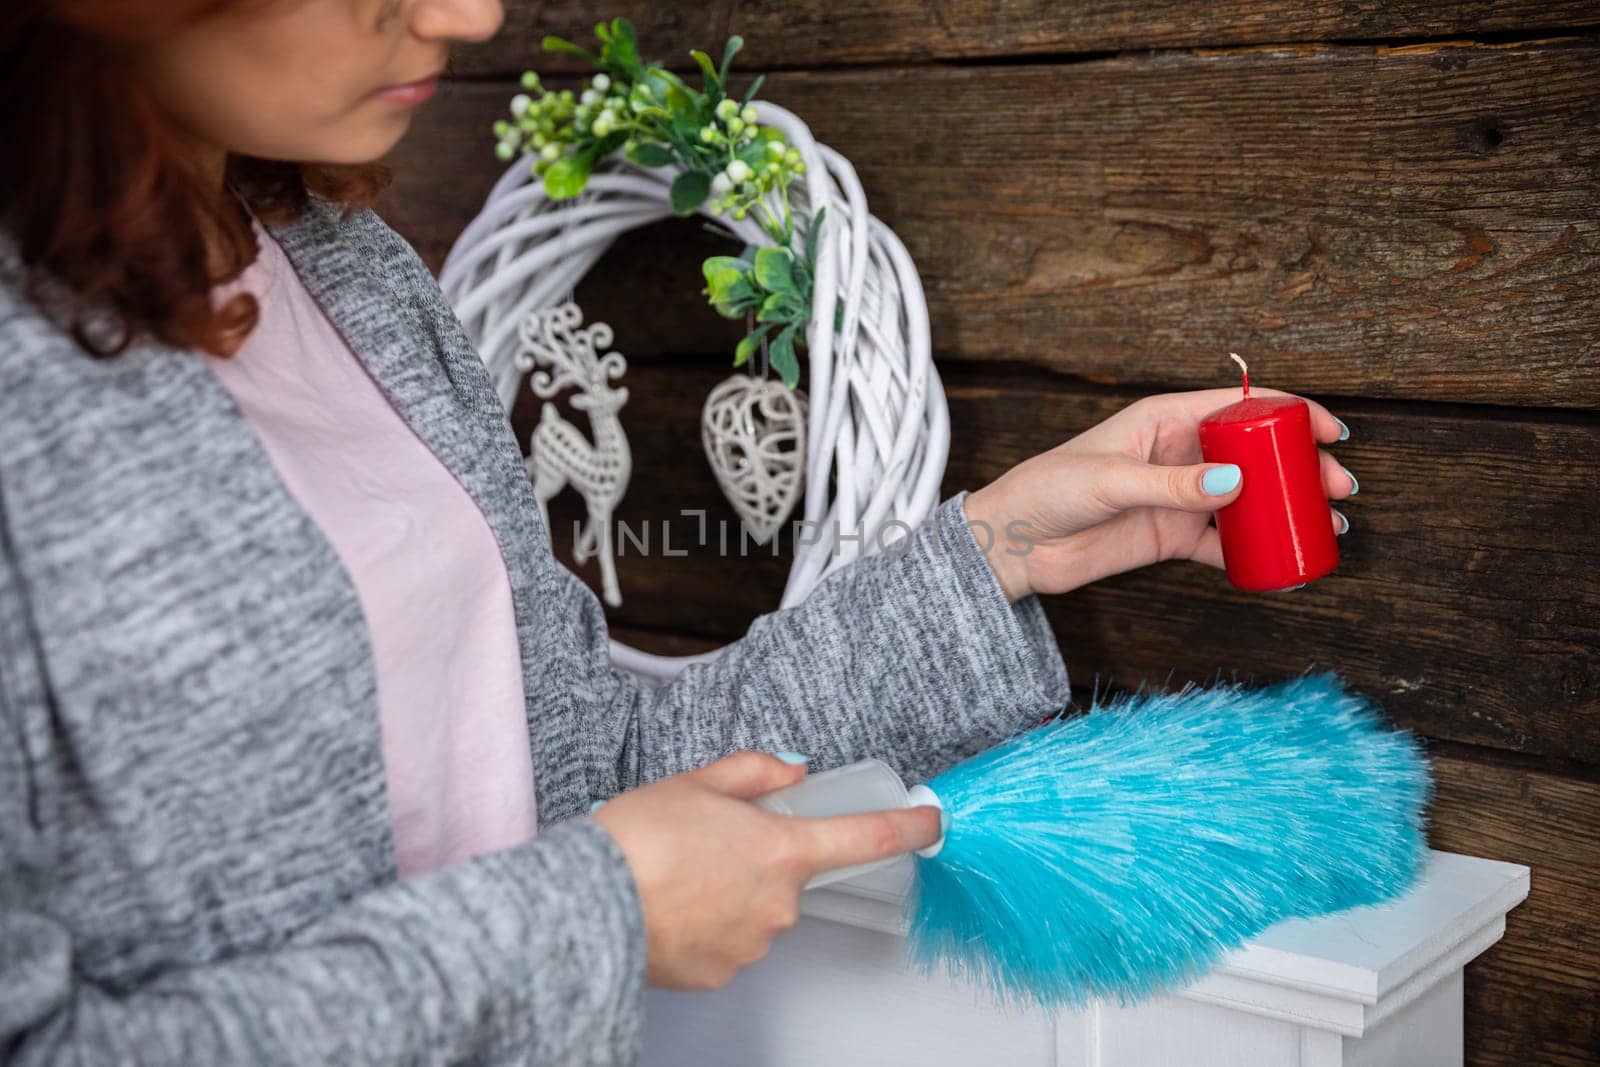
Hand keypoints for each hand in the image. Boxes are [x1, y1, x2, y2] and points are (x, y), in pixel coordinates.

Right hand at [590, 752, 940, 989]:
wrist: (585, 904)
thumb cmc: (636, 839)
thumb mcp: (697, 781)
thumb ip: (755, 772)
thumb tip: (791, 773)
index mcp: (782, 849)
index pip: (864, 838)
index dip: (905, 827)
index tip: (930, 820)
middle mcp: (778, 903)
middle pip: (789, 875)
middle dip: (759, 858)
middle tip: (705, 843)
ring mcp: (752, 944)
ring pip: (756, 911)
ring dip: (729, 894)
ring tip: (675, 877)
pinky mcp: (720, 974)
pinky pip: (727, 944)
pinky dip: (706, 927)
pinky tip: (669, 909)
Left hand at [964, 389, 1355, 601]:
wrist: (1013, 545)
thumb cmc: (1048, 491)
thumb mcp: (1110, 482)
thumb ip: (1170, 485)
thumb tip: (1234, 484)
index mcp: (1165, 420)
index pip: (1239, 405)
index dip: (1289, 412)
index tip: (1330, 430)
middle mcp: (1179, 454)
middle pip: (1255, 454)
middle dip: (1301, 466)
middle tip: (1339, 488)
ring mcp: (1179, 497)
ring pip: (1248, 498)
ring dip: (1287, 508)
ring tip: (1328, 524)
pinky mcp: (1172, 537)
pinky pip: (1224, 542)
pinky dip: (1255, 550)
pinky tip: (1284, 561)